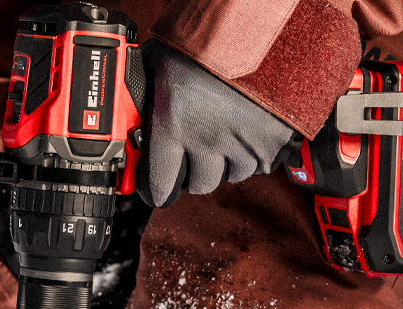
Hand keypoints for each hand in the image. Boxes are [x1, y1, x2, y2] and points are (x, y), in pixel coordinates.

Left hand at [135, 41, 295, 206]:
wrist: (257, 25)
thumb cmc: (206, 39)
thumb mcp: (159, 63)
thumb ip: (145, 94)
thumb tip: (129, 111)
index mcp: (174, 124)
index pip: (159, 183)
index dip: (153, 189)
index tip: (152, 188)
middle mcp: (208, 140)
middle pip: (198, 183)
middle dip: (192, 172)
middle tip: (190, 155)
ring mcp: (243, 144)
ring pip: (230, 175)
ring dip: (223, 162)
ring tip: (220, 134)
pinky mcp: (272, 142)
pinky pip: (259, 164)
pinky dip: (251, 153)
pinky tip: (244, 130)